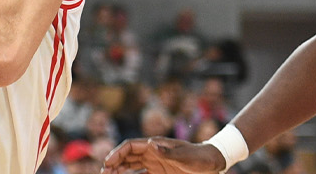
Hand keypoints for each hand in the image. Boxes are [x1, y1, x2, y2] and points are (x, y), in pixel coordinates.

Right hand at [103, 137, 225, 173]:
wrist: (212, 163)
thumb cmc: (199, 158)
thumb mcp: (185, 156)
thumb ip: (168, 152)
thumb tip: (151, 144)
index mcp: (155, 145)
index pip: (130, 147)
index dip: (117, 154)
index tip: (108, 164)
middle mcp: (152, 153)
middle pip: (127, 156)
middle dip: (114, 163)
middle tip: (103, 173)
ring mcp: (155, 163)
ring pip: (131, 166)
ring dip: (119, 171)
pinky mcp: (159, 173)